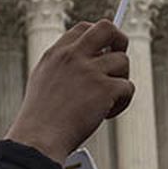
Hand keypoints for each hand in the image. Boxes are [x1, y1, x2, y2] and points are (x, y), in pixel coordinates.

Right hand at [6, 20, 134, 163]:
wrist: (39, 140)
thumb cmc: (40, 120)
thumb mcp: (43, 82)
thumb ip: (64, 66)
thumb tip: (91, 59)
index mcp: (56, 53)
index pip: (84, 28)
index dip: (98, 37)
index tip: (103, 51)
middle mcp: (73, 56)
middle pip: (107, 28)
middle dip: (120, 40)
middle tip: (119, 61)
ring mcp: (89, 71)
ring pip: (123, 61)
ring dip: (120, 81)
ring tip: (107, 101)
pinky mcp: (104, 89)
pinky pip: (128, 87)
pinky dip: (122, 102)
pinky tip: (107, 114)